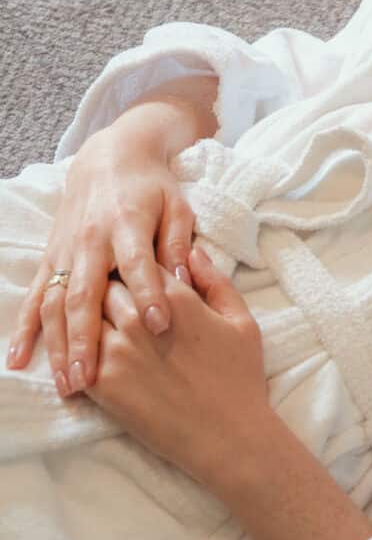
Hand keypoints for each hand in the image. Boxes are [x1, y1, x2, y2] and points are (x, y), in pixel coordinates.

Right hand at [8, 92, 207, 395]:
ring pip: (55, 303)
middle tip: (91, 378)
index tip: (161, 327)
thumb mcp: (177, 206)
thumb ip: (179, 243)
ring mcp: (65, 252)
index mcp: (128, 225)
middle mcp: (91, 241)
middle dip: (86, 338)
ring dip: (57, 344)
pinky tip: (18, 359)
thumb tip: (186, 280)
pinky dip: (25, 328)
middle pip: (85, 294)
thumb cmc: (153, 188)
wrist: (111, 157)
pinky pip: (34, 297)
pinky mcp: (50, 258)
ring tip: (66, 382)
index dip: (150, 293)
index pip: (138, 264)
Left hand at [86, 248, 272, 491]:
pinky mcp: (101, 383)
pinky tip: (87, 355)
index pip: (139, 263)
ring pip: (84, 317)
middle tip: (113, 297)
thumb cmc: (240, 378)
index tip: (137, 274)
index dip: (136, 265)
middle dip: (108, 286)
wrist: (227, 435)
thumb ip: (215, 281)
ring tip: (99, 325)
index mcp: (177, 298)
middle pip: (104, 284)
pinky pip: (74, 354)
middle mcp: (139, 318)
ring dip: (89, 317)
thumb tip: (191, 252)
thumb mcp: (242, 321)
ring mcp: (116, 351)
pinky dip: (77, 350)